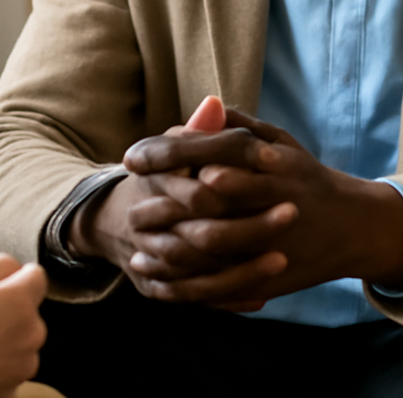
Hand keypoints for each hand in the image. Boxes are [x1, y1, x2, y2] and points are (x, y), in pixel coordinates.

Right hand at [0, 254, 47, 397]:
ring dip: (2, 339)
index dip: (14, 276)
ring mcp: (23, 365)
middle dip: (7, 310)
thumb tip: (15, 267)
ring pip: (19, 342)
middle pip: (27, 312)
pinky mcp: (11, 389)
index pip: (36, 276)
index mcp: (20, 302)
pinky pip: (8, 367)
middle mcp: (30, 335)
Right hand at [66, 97, 293, 308]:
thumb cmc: (157, 179)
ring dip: (242, 269)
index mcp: (152, 184)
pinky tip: (263, 295)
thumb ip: (196, 133)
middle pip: (201, 235)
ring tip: (281, 260)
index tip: (276, 173)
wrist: (110, 221)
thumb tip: (214, 104)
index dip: (236, 184)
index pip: (197, 191)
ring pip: (198, 274)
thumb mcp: (170, 151)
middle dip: (249, 228)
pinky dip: (228, 297)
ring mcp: (148, 260)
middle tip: (292, 214)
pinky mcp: (155, 287)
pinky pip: (194, 298)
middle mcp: (145, 225)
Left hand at [126, 107, 402, 303]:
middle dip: (162, 195)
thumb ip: (240, 126)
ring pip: (212, 239)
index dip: (167, 153)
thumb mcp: (281, 142)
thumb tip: (202, 105)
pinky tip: (151, 268)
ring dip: (167, 235)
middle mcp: (273, 197)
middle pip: (207, 195)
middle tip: (127, 196)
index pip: (211, 150)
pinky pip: (220, 278)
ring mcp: (273, 239)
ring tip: (134, 229)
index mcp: (271, 161)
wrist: (354, 227)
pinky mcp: (269, 273)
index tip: (131, 157)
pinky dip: (181, 275)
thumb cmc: (306, 177)